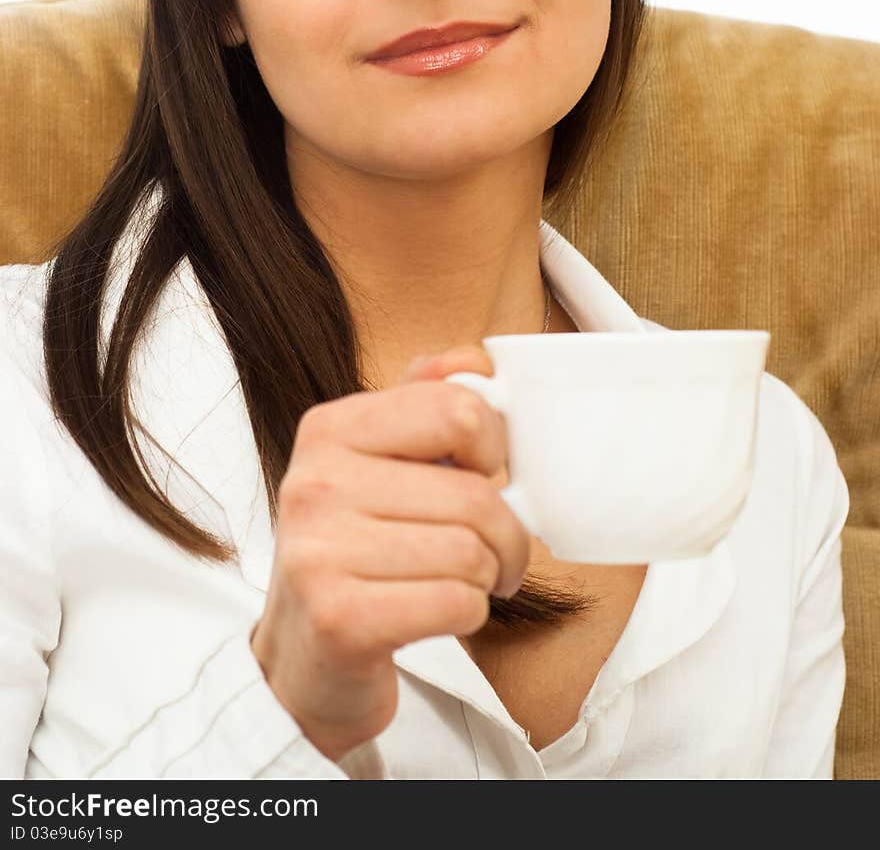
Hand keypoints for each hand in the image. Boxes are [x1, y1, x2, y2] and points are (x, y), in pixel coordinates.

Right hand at [249, 343, 529, 762]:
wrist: (304, 656)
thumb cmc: (357, 549)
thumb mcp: (379, 462)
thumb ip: (425, 402)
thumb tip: (476, 361)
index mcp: (329, 429)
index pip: (456, 409)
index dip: (493, 447)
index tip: (483, 474)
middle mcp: (315, 483)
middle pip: (475, 493)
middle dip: (506, 533)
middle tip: (495, 552)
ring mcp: (320, 552)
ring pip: (473, 552)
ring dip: (490, 577)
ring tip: (465, 582)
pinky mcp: (339, 619)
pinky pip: (457, 603)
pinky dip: (470, 613)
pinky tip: (442, 612)